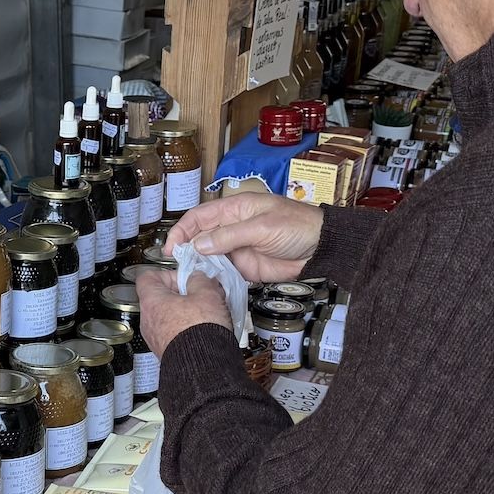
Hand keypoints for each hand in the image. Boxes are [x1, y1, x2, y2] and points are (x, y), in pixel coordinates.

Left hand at [136, 269, 233, 355]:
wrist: (203, 366)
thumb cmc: (200, 330)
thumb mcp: (207, 294)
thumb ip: (200, 280)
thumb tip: (197, 277)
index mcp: (152, 302)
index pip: (147, 277)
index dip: (167, 273)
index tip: (184, 276)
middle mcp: (148, 320)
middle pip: (160, 298)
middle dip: (182, 294)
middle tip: (200, 294)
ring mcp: (155, 338)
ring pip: (167, 317)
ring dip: (186, 312)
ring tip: (206, 313)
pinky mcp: (165, 352)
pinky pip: (172, 333)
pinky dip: (186, 328)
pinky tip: (204, 330)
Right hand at [165, 192, 323, 285]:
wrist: (322, 248)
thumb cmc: (297, 226)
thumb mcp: (262, 227)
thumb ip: (229, 236)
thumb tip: (199, 245)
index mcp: (234, 209)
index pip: (199, 217)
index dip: (182, 230)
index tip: (171, 247)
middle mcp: (232, 228)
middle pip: (200, 237)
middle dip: (186, 250)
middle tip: (178, 266)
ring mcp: (238, 248)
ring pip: (209, 256)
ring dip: (198, 266)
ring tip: (188, 277)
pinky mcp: (245, 267)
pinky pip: (223, 272)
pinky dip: (213, 278)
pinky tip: (205, 284)